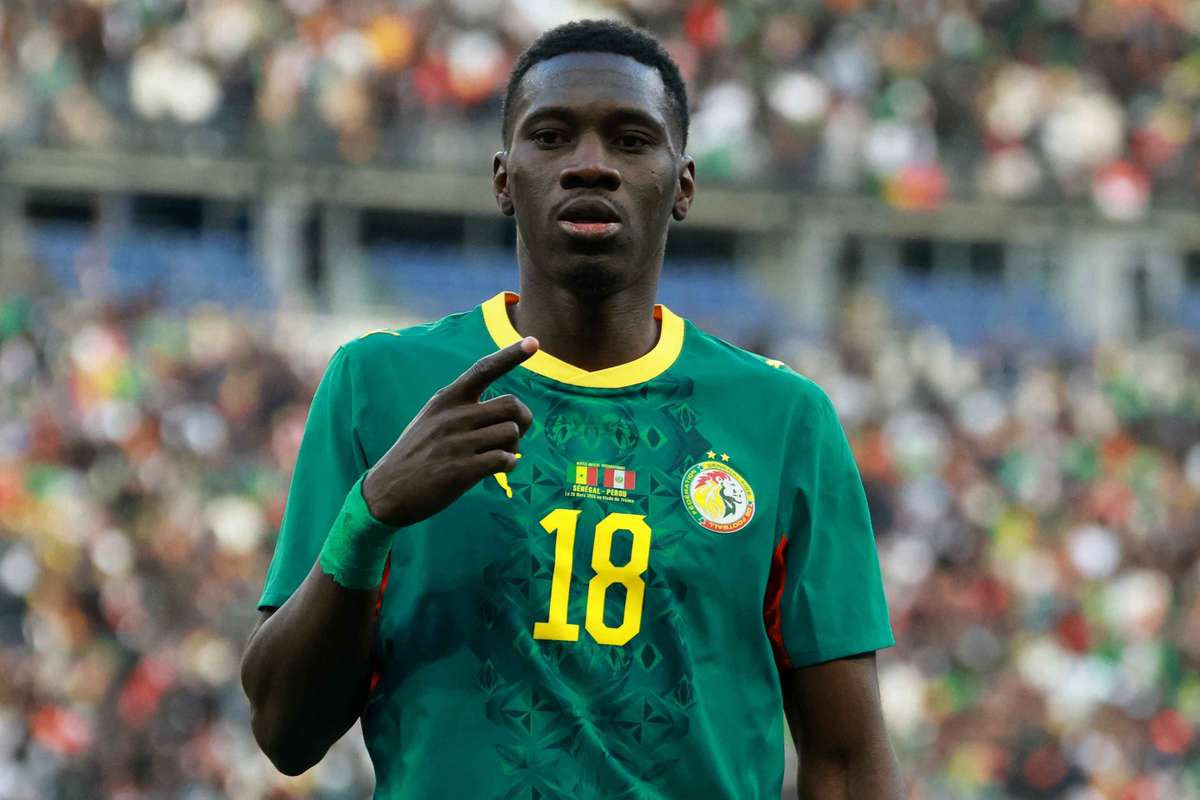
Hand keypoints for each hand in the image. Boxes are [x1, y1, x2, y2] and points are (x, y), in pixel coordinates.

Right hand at [361, 337, 538, 526]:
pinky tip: (498, 470)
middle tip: (514, 436)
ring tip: (499, 456)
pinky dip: (509, 465)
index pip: (483, 369)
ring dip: (514, 447)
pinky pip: (505, 459)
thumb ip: (462, 410)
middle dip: (523, 420)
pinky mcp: (462, 469)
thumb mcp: (431, 419)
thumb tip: (505, 415)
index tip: (533, 342)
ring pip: (511, 433)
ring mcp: (458, 442)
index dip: (511, 355)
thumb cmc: (416, 455)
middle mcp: (453, 416)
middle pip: (512, 404)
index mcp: (446, 399)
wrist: (387, 492)